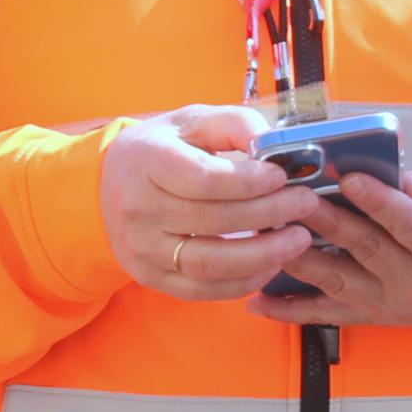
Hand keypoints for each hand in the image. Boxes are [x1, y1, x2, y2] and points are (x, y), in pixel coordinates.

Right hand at [101, 103, 319, 301]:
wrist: (105, 189)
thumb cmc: (159, 150)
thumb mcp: (190, 121)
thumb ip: (232, 124)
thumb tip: (269, 143)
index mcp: (146, 162)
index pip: (203, 179)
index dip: (248, 181)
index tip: (281, 176)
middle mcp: (139, 209)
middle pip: (213, 219)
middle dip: (269, 213)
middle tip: (306, 204)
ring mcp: (143, 249)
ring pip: (211, 262)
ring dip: (262, 255)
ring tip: (298, 240)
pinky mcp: (152, 277)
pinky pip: (203, 289)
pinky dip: (242, 282)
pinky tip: (271, 265)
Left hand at [252, 168, 411, 332]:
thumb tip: (404, 180)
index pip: (408, 222)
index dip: (380, 201)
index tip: (352, 178)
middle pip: (365, 249)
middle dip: (327, 222)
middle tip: (294, 198)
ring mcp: (389, 303)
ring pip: (339, 283)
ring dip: (300, 261)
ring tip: (268, 240)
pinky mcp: (373, 315)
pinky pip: (328, 315)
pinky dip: (292, 312)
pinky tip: (257, 302)